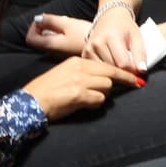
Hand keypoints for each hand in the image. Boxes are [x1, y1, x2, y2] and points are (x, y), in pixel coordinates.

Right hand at [21, 55, 143, 120]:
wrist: (30, 102)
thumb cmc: (47, 91)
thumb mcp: (65, 74)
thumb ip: (83, 74)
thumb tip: (103, 80)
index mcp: (77, 61)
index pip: (105, 64)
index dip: (122, 71)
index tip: (135, 77)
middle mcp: (80, 68)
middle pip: (110, 73)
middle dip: (123, 80)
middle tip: (136, 84)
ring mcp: (80, 81)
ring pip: (106, 86)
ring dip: (103, 95)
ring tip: (90, 100)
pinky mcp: (78, 94)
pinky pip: (99, 99)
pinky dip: (96, 104)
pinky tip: (86, 105)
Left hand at [26, 13, 92, 55]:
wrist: (101, 47)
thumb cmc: (84, 34)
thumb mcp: (67, 23)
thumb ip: (50, 20)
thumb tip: (37, 19)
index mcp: (50, 45)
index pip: (30, 39)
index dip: (33, 27)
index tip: (44, 21)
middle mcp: (53, 52)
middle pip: (40, 39)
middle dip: (46, 27)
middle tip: (58, 20)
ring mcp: (60, 54)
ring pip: (50, 40)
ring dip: (54, 30)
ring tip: (67, 24)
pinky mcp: (68, 53)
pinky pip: (59, 43)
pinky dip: (61, 35)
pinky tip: (72, 31)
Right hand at [82, 5, 147, 71]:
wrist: (110, 17)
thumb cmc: (125, 27)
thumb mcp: (137, 37)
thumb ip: (140, 54)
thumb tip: (141, 71)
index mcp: (111, 37)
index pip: (123, 63)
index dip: (132, 71)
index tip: (137, 73)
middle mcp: (97, 43)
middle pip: (112, 69)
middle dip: (123, 74)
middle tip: (130, 72)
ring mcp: (88, 49)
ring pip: (103, 72)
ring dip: (113, 74)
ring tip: (120, 67)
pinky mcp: (84, 54)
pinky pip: (96, 70)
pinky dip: (104, 72)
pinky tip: (110, 66)